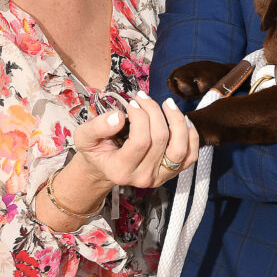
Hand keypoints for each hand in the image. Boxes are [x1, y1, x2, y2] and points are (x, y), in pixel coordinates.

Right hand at [71, 90, 199, 189]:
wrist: (106, 166)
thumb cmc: (96, 149)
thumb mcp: (84, 137)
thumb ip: (97, 127)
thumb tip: (119, 117)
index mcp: (120, 171)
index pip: (140, 141)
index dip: (140, 116)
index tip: (132, 103)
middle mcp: (143, 178)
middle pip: (160, 140)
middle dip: (154, 111)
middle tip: (144, 97)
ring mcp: (160, 177)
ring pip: (180, 148)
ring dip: (177, 121)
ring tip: (167, 103)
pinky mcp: (173, 173)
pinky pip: (191, 155)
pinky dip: (191, 135)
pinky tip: (182, 119)